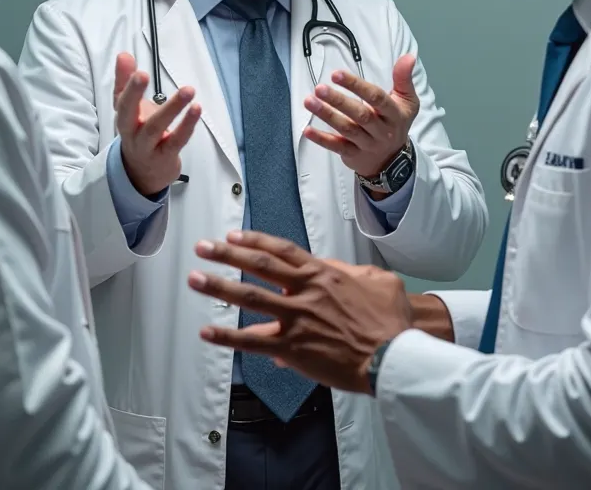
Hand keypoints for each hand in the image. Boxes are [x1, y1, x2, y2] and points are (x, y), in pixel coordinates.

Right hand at [114, 52, 201, 196]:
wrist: (142, 174)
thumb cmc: (137, 133)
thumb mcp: (129, 109)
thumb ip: (126, 82)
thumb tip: (124, 55)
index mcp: (123, 118)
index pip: (120, 100)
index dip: (125, 84)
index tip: (131, 64)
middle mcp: (131, 132)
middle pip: (128, 113)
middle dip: (134, 93)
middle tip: (143, 74)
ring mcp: (147, 146)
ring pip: (155, 127)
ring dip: (172, 107)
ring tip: (188, 90)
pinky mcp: (165, 156)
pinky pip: (176, 141)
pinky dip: (187, 125)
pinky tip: (197, 109)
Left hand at [188, 231, 412, 394]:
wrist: (394, 354)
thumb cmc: (390, 321)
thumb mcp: (378, 280)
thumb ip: (351, 272)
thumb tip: (331, 272)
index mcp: (323, 274)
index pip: (281, 250)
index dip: (255, 241)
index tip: (234, 236)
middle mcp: (305, 291)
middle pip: (258, 266)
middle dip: (227, 255)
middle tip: (203, 247)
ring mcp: (297, 318)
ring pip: (249, 297)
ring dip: (219, 287)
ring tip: (195, 278)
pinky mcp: (294, 348)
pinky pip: (253, 341)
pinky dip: (228, 337)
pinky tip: (207, 333)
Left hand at [303, 53, 418, 182]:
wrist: (393, 160)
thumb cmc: (396, 123)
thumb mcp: (407, 101)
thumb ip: (403, 78)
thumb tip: (409, 56)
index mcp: (394, 114)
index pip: (376, 98)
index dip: (357, 86)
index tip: (337, 74)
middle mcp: (382, 130)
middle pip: (360, 115)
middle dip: (338, 101)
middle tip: (320, 88)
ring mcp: (367, 144)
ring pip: (346, 130)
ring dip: (327, 115)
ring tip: (309, 101)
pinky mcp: (353, 155)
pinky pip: (337, 147)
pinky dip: (322, 139)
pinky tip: (308, 130)